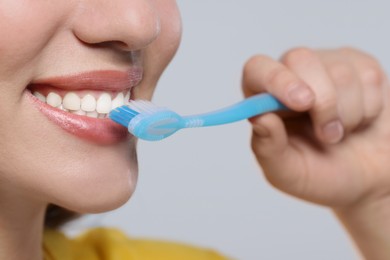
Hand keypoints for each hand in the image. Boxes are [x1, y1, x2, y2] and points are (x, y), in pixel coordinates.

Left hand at [242, 47, 389, 207]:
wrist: (367, 180)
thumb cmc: (321, 174)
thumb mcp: (288, 173)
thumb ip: (268, 148)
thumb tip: (259, 117)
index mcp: (264, 99)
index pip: (257, 69)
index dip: (276, 79)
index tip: (301, 103)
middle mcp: (291, 76)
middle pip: (300, 59)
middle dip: (322, 102)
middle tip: (328, 136)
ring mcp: (326, 67)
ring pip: (339, 71)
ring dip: (347, 114)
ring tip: (340, 134)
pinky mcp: (359, 67)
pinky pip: (369, 76)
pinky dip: (369, 108)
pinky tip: (360, 121)